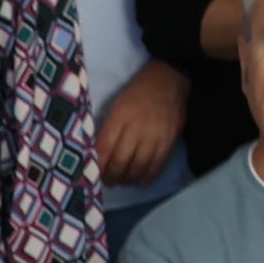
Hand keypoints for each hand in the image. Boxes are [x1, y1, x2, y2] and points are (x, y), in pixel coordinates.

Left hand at [94, 62, 188, 187]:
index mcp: (120, 116)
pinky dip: (147, 177)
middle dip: (112, 176)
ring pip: (138, 167)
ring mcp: (155, 136)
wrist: (169, 80)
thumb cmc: (138, 92)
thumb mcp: (117, 105)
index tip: (94, 174)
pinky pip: (157, 166)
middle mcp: (136, 128)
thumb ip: (109, 127)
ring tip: (123, 181)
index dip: (99, 166)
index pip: (105, 148)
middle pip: (121, 161)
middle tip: (108, 181)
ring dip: (128, 179)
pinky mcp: (169, 142)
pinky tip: (140, 181)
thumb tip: (100, 153)